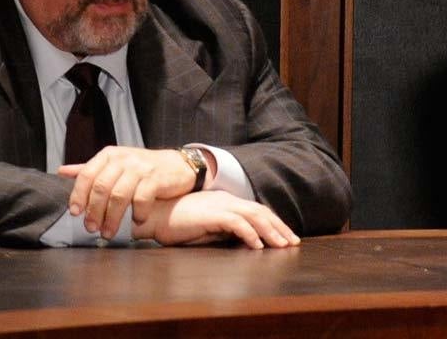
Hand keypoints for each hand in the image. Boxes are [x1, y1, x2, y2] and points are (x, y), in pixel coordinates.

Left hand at [56, 146, 198, 239]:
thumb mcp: (114, 164)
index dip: (78, 195)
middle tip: (91, 228)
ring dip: (112, 218)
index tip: (74, 213)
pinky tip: (137, 222)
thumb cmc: (142, 168)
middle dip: (94, 211)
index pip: (87, 175)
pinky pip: (141, 199)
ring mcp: (139, 168)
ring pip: (119, 196)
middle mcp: (122, 159)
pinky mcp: (155, 178)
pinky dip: (137, 214)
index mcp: (108, 155)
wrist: (178, 165)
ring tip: (109, 232)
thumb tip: (62, 172)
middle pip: (101, 187)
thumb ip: (89, 169)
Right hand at [131, 190, 297, 248]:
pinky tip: (258, 246)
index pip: (256, 211)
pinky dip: (250, 234)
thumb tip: (245, 240)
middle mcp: (226, 201)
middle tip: (293, 242)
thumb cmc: (177, 224)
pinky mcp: (211, 214)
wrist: (154, 215)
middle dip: (279, 227)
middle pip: (260, 211)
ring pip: (254, 216)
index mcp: (225, 202)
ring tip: (282, 246)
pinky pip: (237, 223)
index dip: (273, 223)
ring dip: (270, 231)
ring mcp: (219, 205)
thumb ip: (225, 231)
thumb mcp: (207, 228)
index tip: (286, 237)